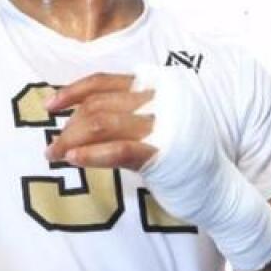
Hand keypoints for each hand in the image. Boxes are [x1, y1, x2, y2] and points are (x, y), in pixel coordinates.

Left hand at [52, 66, 270, 270]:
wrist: (220, 189)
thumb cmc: (184, 155)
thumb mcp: (159, 121)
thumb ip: (128, 110)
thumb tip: (79, 114)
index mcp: (159, 83)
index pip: (104, 81)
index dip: (73, 91)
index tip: (50, 105)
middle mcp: (161, 97)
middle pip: (98, 104)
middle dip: (69, 125)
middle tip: (53, 145)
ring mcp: (164, 123)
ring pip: (101, 123)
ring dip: (71, 139)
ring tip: (56, 154)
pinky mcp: (163, 152)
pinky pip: (117, 149)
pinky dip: (91, 153)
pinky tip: (74, 159)